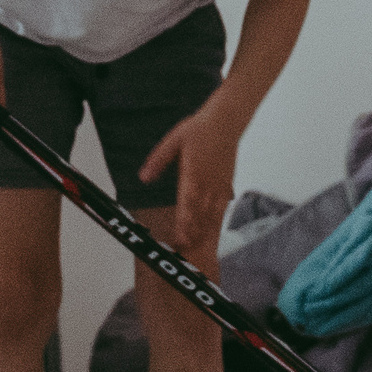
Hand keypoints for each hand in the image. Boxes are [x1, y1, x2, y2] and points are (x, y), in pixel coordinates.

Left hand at [140, 105, 242, 257]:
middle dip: (193, 233)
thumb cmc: (199, 129)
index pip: (187, 204)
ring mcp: (220, 184)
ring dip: (204, 230)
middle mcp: (208, 183)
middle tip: (185, 250)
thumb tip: (144, 177)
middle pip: (201, 214)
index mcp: (193, 173)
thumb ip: (158, 161)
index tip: (178, 238)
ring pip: (213, 213)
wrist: (226, 121)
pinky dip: (215, 219)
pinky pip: (222, 206)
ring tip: (197, 245)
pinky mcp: (227, 183)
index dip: (183, 223)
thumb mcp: (173, 141)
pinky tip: (211, 228)